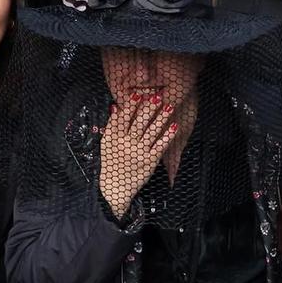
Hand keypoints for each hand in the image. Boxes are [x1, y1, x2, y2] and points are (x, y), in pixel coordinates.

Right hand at [98, 93, 179, 215]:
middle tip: (158, 96)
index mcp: (115, 137)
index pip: (123, 118)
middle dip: (148, 109)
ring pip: (151, 132)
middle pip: (139, 123)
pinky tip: (174, 126)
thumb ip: (111, 124)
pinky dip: (167, 136)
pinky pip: (160, 146)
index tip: (138, 94)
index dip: (131, 106)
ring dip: (161, 118)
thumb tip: (115, 106)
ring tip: (169, 106)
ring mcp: (139, 153)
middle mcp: (127, 144)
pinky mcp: (149, 161)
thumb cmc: (112, 162)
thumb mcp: (106, 143)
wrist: (115, 188)